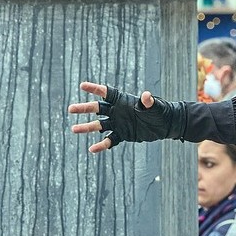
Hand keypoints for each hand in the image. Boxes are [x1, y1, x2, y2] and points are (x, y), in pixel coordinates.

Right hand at [68, 83, 183, 151]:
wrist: (165, 125)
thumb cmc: (160, 111)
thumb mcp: (155, 106)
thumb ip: (148, 101)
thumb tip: (146, 96)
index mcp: (123, 100)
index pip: (107, 93)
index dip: (95, 89)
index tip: (82, 86)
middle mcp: (118, 111)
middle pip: (97, 108)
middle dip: (84, 108)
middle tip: (70, 109)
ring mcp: (118, 123)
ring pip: (99, 125)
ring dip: (86, 127)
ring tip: (73, 129)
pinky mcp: (122, 135)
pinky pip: (109, 140)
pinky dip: (101, 145)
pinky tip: (92, 149)